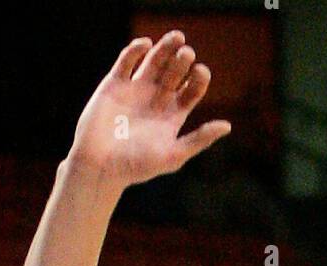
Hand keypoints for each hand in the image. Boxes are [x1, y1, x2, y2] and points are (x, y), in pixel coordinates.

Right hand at [69, 31, 230, 186]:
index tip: (201, 72)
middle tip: (188, 55)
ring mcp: (135, 91)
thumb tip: (227, 126)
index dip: (198, 79)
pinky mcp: (114, 85)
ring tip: (177, 37)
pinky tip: (146, 44)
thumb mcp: (173, 155)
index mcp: (172, 117)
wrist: (100, 166)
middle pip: (174, 73)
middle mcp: (156, 101)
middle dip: (182, 61)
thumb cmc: (137, 167)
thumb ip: (199, 139)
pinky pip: (126, 61)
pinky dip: (135, 50)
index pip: (191, 91)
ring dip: (165, 48)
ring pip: (154, 62)